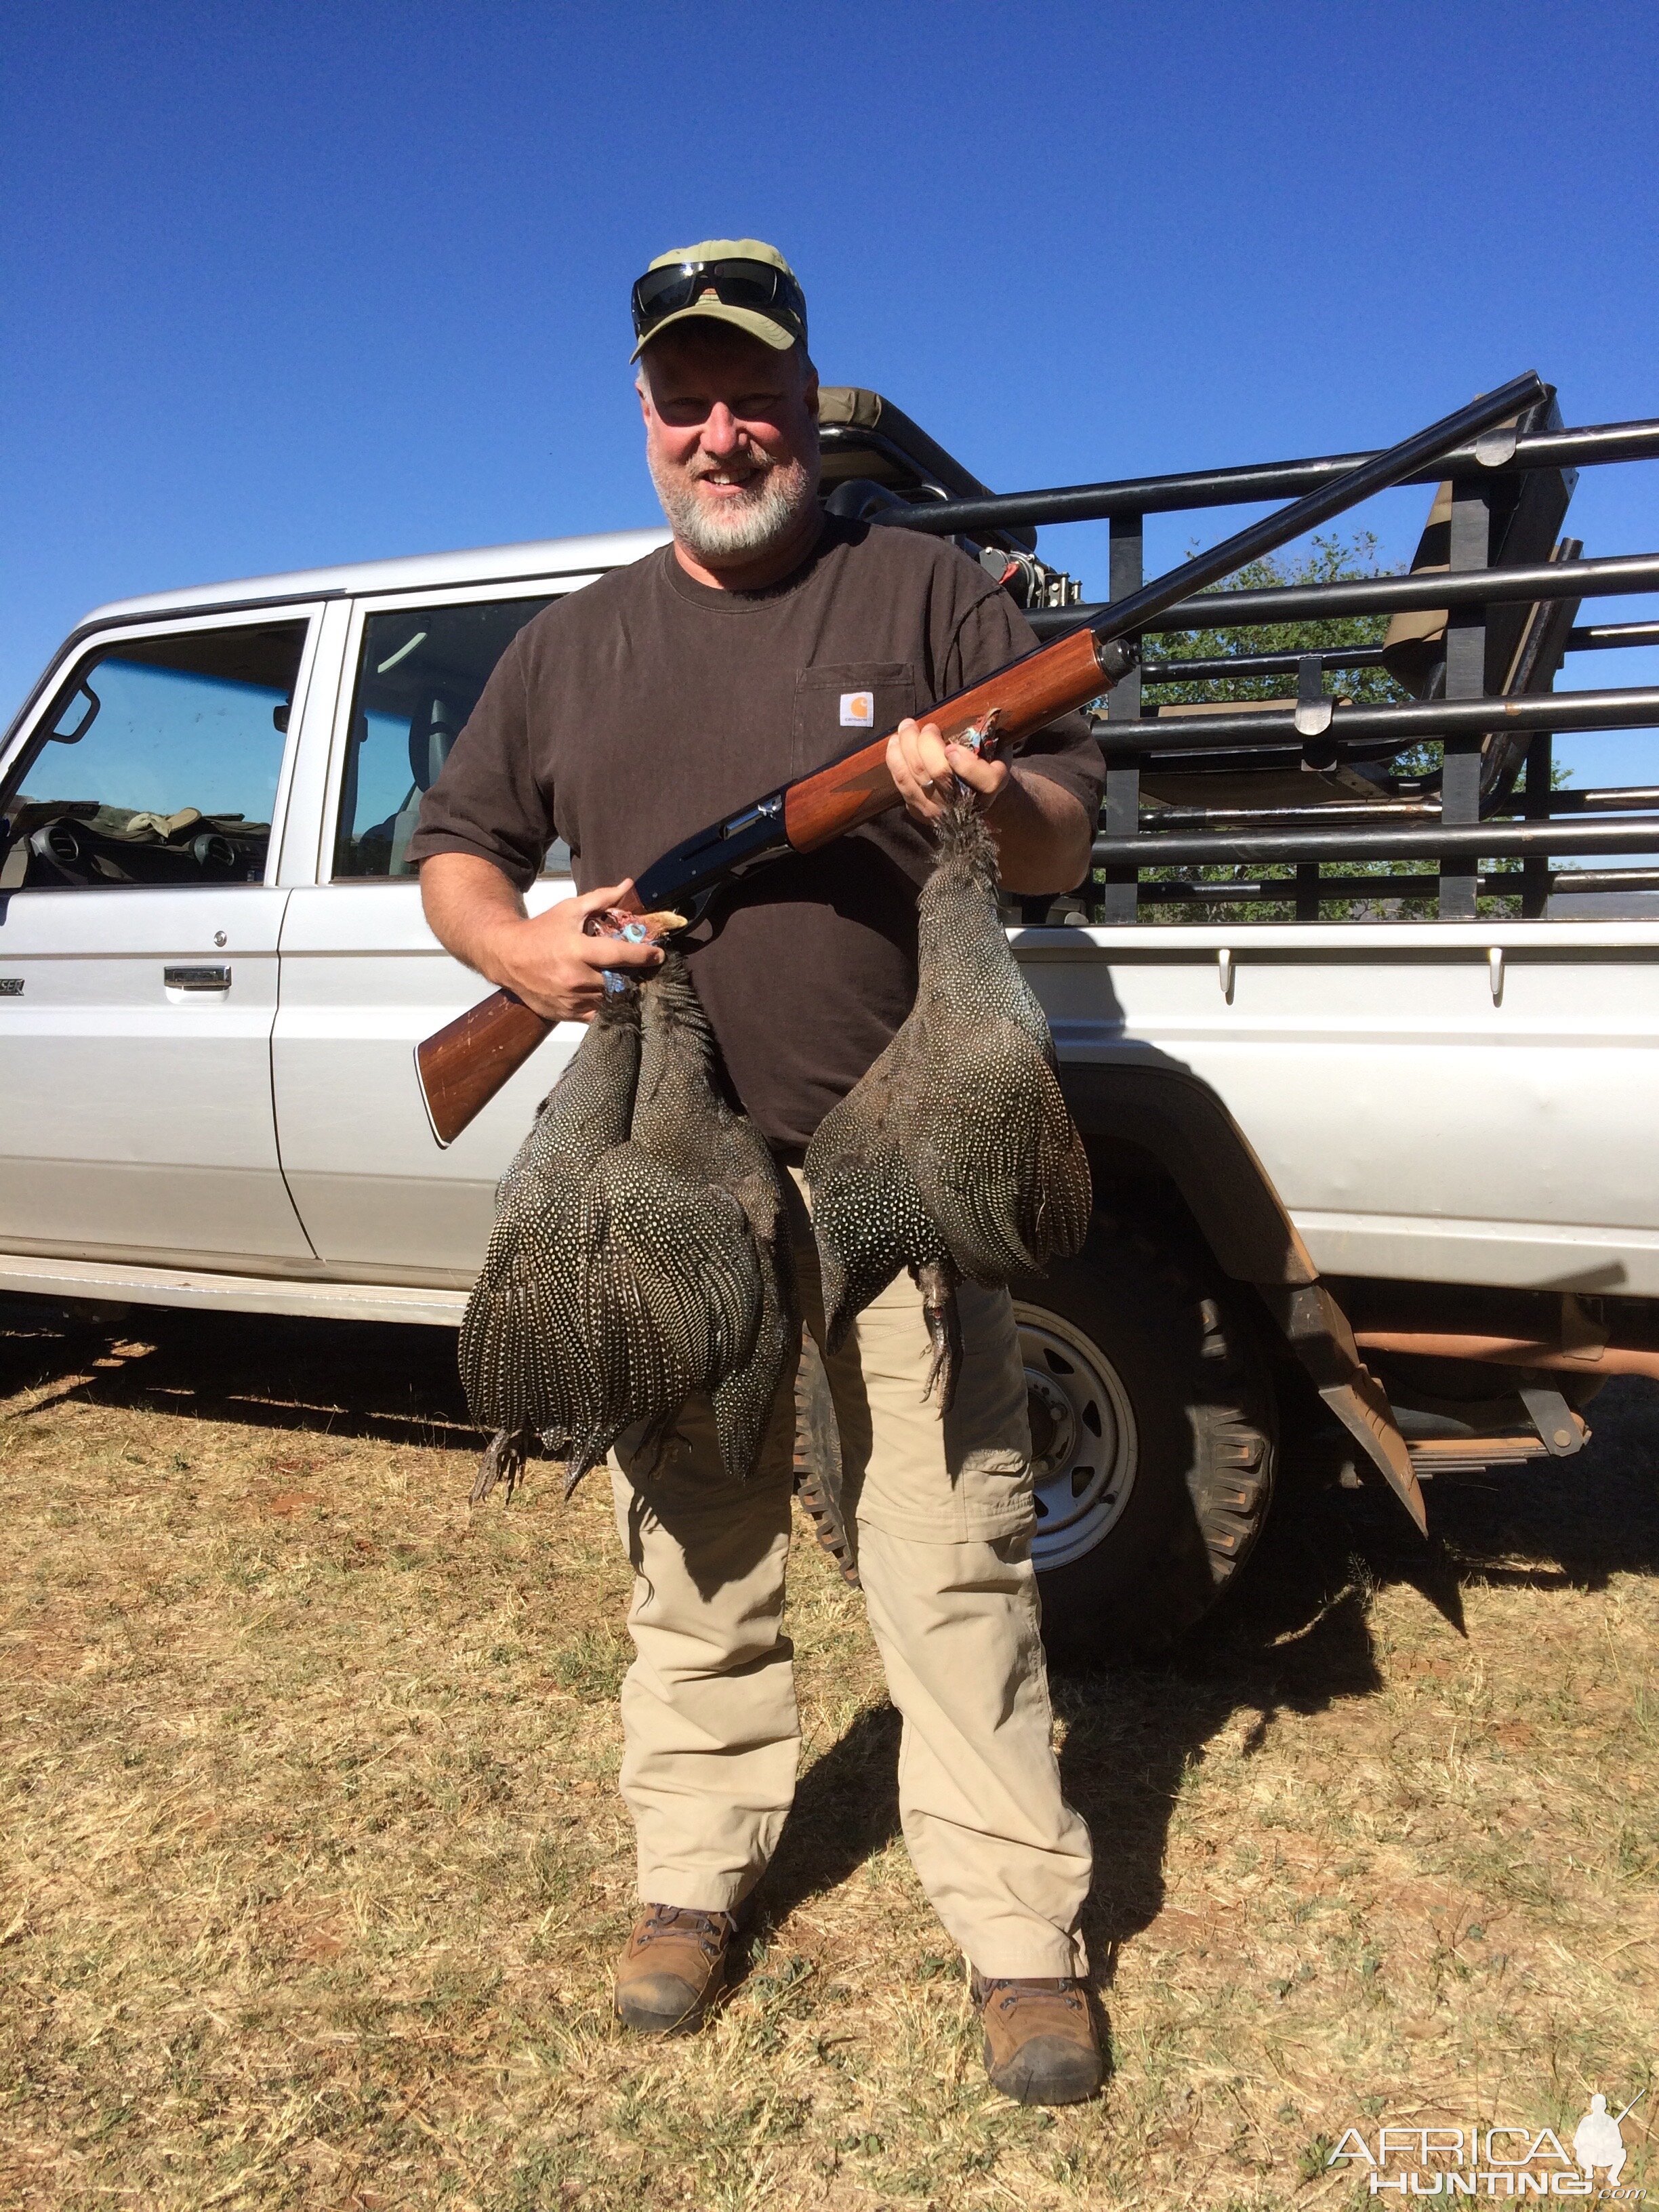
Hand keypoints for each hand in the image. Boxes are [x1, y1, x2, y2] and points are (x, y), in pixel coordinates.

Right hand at [482, 878, 662, 1022]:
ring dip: (619, 992)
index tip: (658, 954)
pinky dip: (605, 1006)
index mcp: (577, 950)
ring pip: (609, 1000)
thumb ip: (601, 899)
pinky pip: (595, 1015)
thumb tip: (627, 885)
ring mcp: (570, 1000)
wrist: (507, 956)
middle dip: (632, 975)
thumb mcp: (569, 909)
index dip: (643, 955)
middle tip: (640, 969)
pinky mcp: (565, 1014)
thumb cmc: (541, 930)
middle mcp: (575, 978)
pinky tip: (607, 995)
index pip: (619, 955)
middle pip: (618, 981)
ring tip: (623, 980)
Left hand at [887, 717, 1010, 825]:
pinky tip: (895, 743)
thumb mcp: (998, 758)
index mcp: (991, 788)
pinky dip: (895, 759)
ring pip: (916, 776)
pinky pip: (901, 783)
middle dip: (927, 742)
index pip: (988, 782)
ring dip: (905, 746)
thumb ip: (987, 742)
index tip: (953, 747)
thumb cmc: (986, 775)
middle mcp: (964, 804)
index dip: (969, 765)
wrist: (975, 810)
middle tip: (926, 726)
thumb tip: (967, 722)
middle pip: (941, 773)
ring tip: (906, 728)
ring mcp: (938, 810)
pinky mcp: (919, 811)